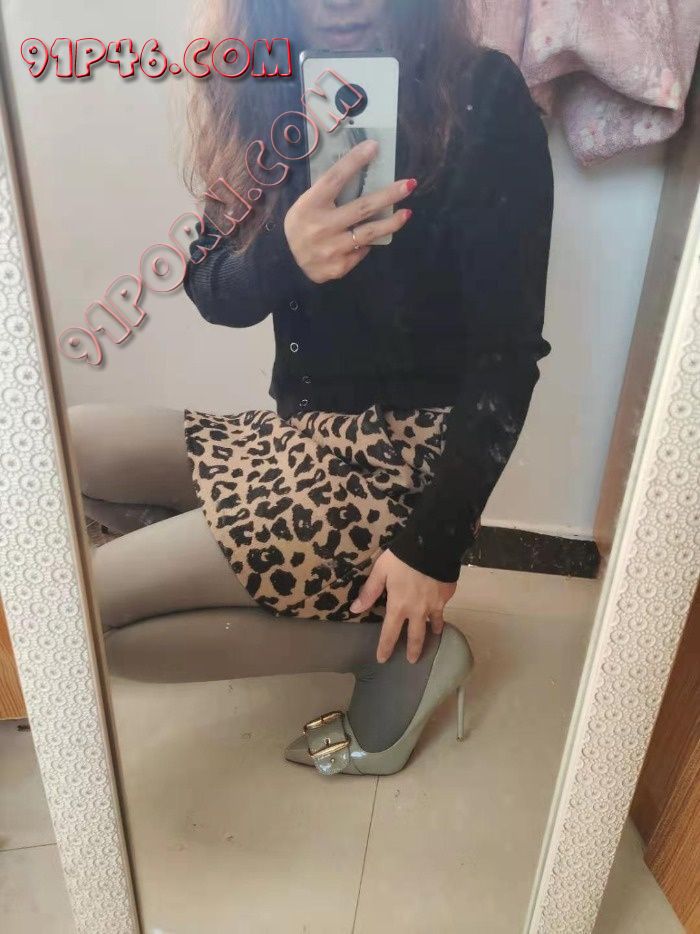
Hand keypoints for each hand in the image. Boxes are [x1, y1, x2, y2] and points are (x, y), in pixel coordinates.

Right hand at [284, 138, 415, 283]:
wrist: (289, 263)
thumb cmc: (302, 225)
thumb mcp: (305, 205)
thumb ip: (327, 194)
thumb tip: (361, 173)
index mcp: (309, 205)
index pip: (335, 178)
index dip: (354, 161)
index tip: (374, 147)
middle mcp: (320, 227)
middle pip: (361, 207)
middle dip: (389, 195)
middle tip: (409, 184)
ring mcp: (330, 249)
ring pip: (369, 233)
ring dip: (391, 222)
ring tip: (407, 212)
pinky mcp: (339, 266)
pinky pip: (362, 251)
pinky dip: (368, 242)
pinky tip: (372, 237)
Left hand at [350, 550, 457, 663]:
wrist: (432, 546)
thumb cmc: (402, 558)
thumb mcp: (381, 571)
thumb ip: (369, 591)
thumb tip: (355, 609)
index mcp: (398, 606)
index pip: (390, 633)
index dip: (385, 647)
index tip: (382, 659)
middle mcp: (417, 611)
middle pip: (416, 636)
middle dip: (414, 650)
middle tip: (413, 660)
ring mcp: (434, 605)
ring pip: (433, 624)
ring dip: (431, 632)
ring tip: (433, 637)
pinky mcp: (446, 596)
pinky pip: (443, 608)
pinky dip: (441, 612)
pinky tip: (440, 611)